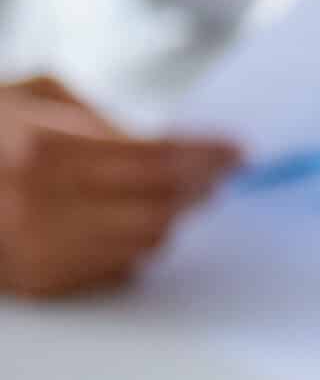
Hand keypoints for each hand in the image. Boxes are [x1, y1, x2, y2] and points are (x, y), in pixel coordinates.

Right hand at [0, 77, 237, 297]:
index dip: (205, 157)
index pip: (157, 162)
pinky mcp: (35, 283)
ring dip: (167, 217)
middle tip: (213, 174)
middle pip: (160, 210)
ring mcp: (37, 253)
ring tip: (172, 193)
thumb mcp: (24, 95)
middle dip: (194, 190)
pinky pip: (115, 269)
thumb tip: (155, 140)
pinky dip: (132, 244)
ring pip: (144, 244)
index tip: (235, 153)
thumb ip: (94, 116)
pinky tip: (124, 220)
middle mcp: (41, 210)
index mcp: (42, 154)